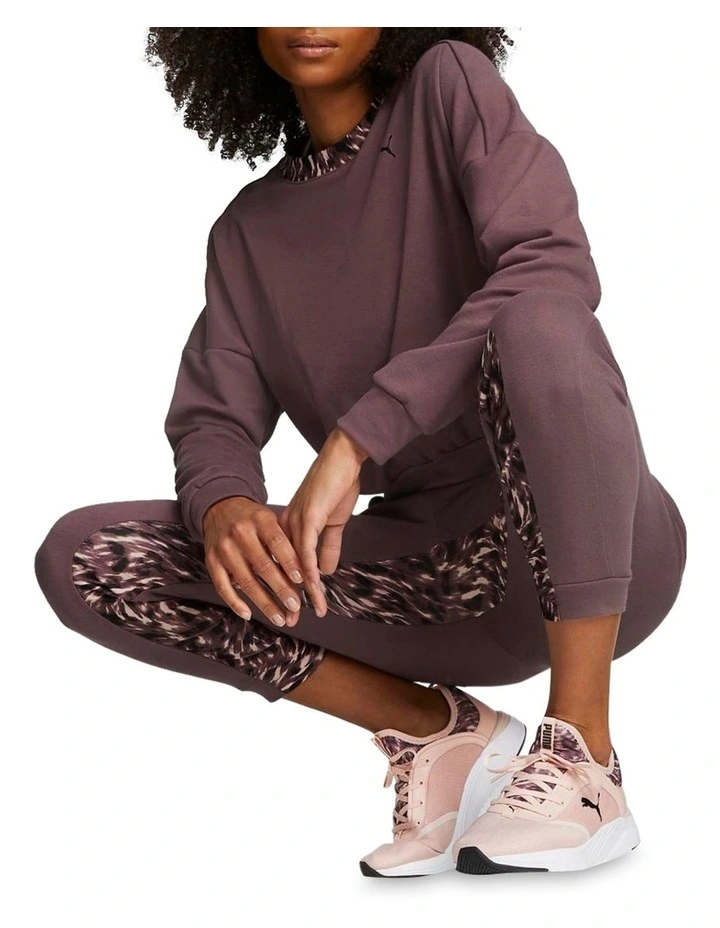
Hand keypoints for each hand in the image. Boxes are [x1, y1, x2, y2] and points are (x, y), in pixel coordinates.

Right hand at [202, 496, 306, 627]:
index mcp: (259, 519)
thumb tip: (304, 575)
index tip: (302, 580)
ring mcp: (224, 548)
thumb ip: (285, 542)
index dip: (290, 562)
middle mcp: (240, 533)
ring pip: (246, 581)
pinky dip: (235, 603)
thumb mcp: (269, 519)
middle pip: (263, 565)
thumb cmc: (253, 519)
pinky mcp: (211, 561)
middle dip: (281, 589)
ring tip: (279, 618)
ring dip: (264, 603)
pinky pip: (222, 587)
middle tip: (295, 606)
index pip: (277, 542)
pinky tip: (248, 614)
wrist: (220, 508)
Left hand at [278, 428, 368, 624]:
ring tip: (304, 613)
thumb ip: (329, 546)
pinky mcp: (309, 519)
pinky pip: (306, 552)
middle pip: (284, 569)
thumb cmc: (338, 484)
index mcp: (289, 526)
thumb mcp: (334, 521)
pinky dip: (308, 573)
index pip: (285, 564)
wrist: (343, 458)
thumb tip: (326, 571)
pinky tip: (312, 590)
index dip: (288, 588)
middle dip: (288, 597)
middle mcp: (286, 526)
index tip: (291, 609)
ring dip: (301, 592)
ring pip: (295, 565)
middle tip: (289, 621)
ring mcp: (296, 522)